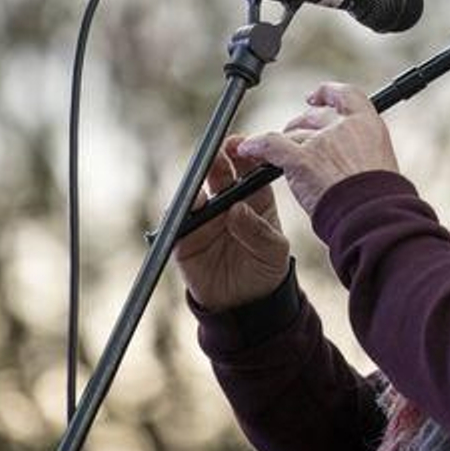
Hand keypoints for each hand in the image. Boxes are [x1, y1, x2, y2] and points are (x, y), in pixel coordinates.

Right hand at [174, 136, 290, 310]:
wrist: (248, 305)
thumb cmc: (267, 270)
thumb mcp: (274, 251)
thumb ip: (259, 230)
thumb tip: (237, 211)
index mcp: (253, 196)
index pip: (245, 165)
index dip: (242, 152)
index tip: (239, 145)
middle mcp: (225, 201)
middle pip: (216, 172)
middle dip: (214, 160)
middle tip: (215, 155)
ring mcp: (203, 218)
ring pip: (193, 193)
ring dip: (194, 187)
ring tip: (201, 193)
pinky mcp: (184, 239)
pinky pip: (175, 221)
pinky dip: (177, 214)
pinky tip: (186, 212)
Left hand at [236, 83, 398, 215]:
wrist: (373, 216)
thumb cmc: (380, 201)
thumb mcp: (381, 166)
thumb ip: (363, 156)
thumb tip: (354, 162)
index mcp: (369, 125)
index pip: (347, 96)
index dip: (328, 93)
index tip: (317, 97)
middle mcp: (344, 127)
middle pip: (314, 116)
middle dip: (302, 126)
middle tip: (296, 137)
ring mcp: (321, 142)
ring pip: (293, 135)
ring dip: (283, 142)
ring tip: (273, 153)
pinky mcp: (300, 159)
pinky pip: (271, 145)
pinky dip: (257, 146)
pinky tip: (247, 148)